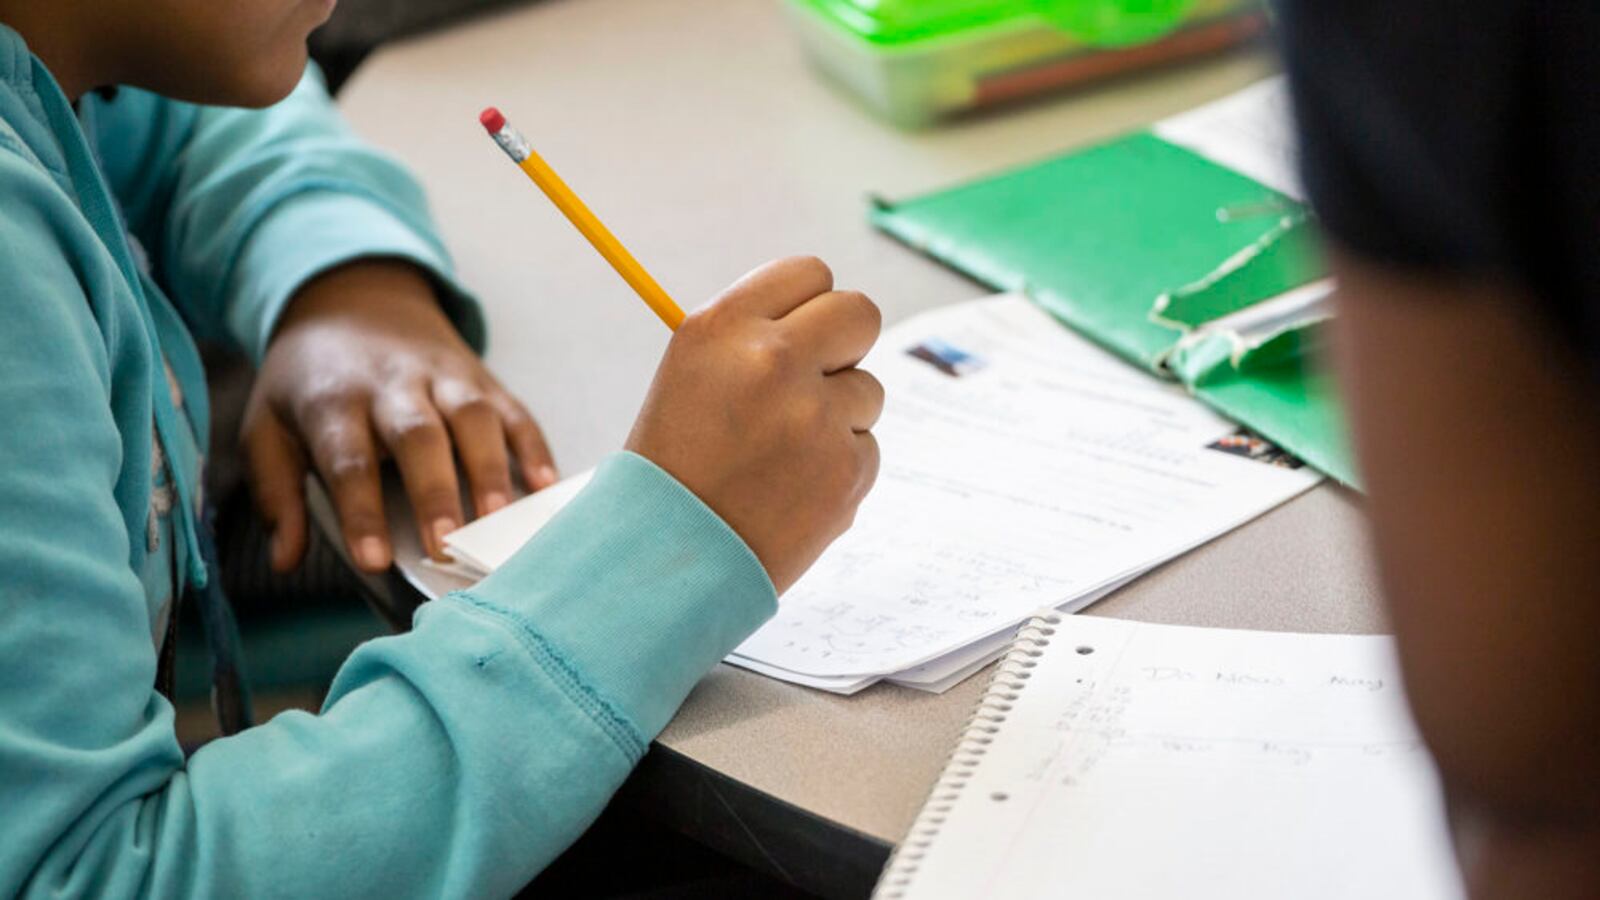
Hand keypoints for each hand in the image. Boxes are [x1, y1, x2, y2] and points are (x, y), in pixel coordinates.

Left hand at [242, 259, 556, 573]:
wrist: (354, 297)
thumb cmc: (311, 380)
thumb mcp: (268, 425)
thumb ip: (276, 493)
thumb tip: (285, 560)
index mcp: (333, 400)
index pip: (347, 459)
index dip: (361, 511)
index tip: (373, 560)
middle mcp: (392, 384)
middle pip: (418, 435)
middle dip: (435, 492)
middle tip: (446, 545)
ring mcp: (444, 376)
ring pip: (473, 417)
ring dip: (490, 469)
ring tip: (499, 521)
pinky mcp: (482, 377)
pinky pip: (513, 410)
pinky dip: (533, 447)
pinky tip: (544, 485)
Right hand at [626, 257, 882, 592]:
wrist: (664, 560)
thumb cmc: (673, 468)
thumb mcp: (689, 377)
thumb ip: (752, 341)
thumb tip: (821, 319)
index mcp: (721, 327)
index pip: (808, 273)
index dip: (811, 304)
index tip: (805, 329)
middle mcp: (771, 360)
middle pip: (860, 313)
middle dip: (847, 344)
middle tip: (818, 380)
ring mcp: (814, 415)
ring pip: (867, 390)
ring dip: (838, 418)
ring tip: (781, 458)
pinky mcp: (847, 467)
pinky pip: (867, 448)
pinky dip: (839, 470)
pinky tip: (792, 493)